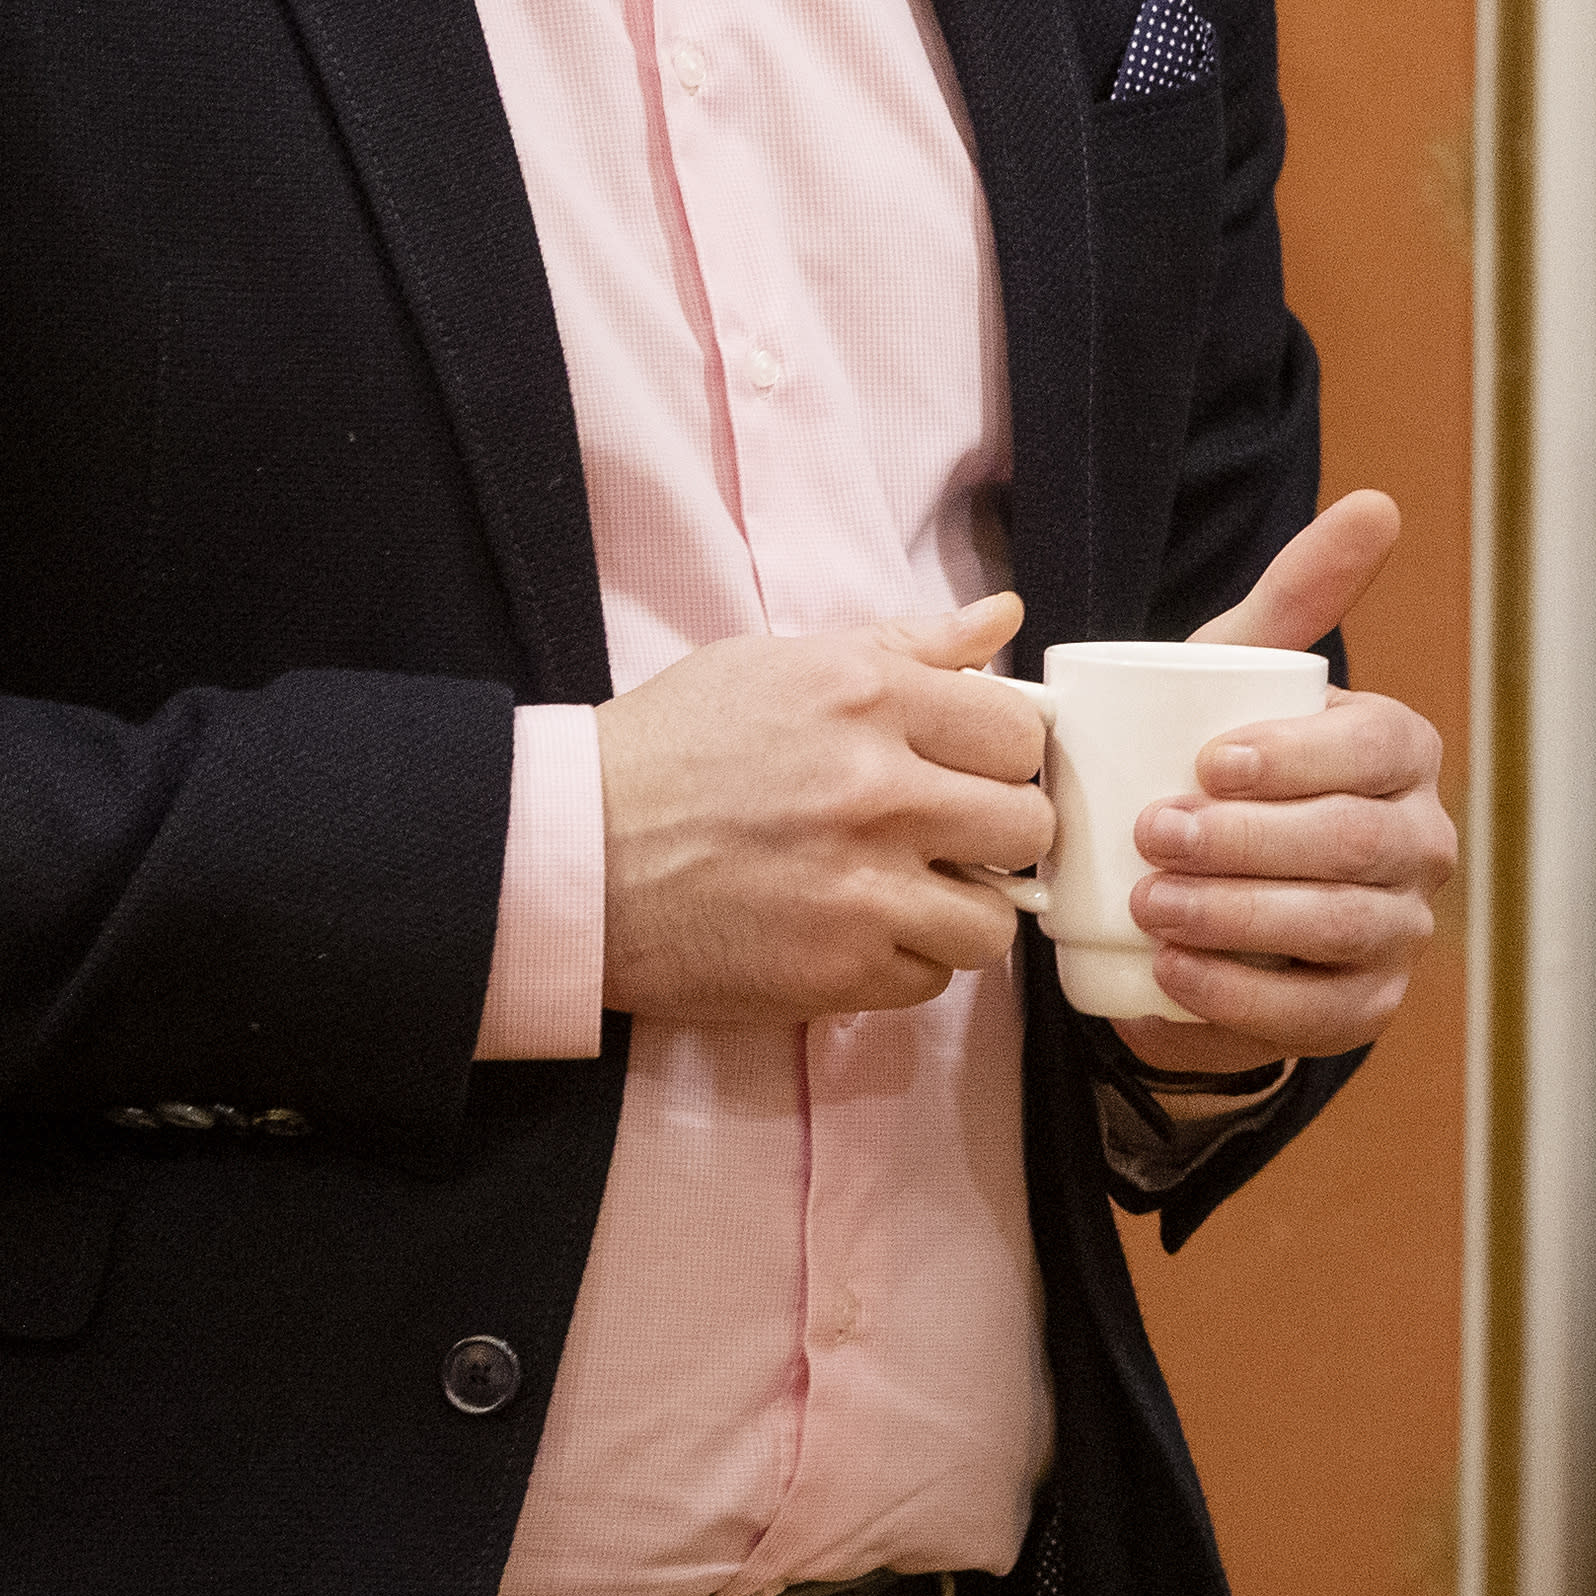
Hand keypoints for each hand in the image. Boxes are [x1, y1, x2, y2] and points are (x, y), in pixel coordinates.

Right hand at [598, 596, 1050, 1020]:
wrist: (568, 855)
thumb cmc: (669, 751)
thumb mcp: (779, 667)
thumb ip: (908, 645)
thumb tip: (1005, 615)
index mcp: (870, 698)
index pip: (1021, 734)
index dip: (1003, 756)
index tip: (972, 770)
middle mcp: (878, 791)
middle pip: (1026, 826)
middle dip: (995, 832)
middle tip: (948, 835)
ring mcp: (861, 889)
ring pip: (994, 919)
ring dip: (960, 909)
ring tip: (908, 891)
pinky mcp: (834, 971)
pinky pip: (931, 979)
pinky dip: (906, 962)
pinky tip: (859, 932)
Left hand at [1107, 491, 1458, 1070]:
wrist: (1192, 893)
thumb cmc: (1224, 766)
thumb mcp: (1244, 677)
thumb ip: (1298, 594)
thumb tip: (1378, 502)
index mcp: (1402, 753)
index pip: (1376, 749)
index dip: (1299, 759)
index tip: (1206, 763)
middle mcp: (1422, 840)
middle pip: (1355, 843)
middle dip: (1253, 842)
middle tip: (1153, 834)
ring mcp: (1400, 930)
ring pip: (1340, 929)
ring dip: (1240, 919)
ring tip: (1151, 904)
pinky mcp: (1365, 1009)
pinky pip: (1320, 1014)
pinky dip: (1242, 996)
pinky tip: (1174, 973)